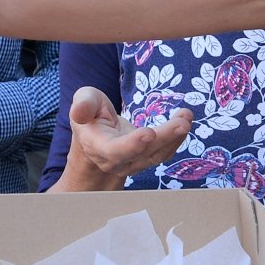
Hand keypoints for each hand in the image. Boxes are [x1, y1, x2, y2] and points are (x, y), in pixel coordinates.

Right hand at [55, 87, 193, 191]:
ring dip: (175, 137)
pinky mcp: (146, 159)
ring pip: (156, 155)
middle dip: (164, 137)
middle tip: (182, 122)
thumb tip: (78, 112)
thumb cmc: (90, 114)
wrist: (96, 136)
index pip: (115, 151)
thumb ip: (82, 105)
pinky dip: (176, 138)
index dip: (132, 145)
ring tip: (186, 116)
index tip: (149, 133)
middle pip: (142, 153)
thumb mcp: (84, 101)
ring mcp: (132, 163)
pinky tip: (185, 120)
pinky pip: (163, 153)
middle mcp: (115, 160)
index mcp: (97, 145)